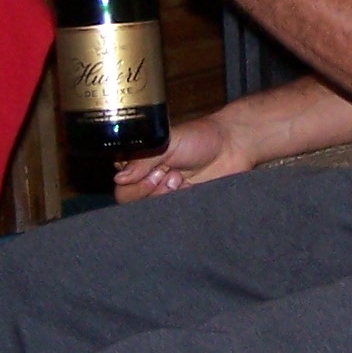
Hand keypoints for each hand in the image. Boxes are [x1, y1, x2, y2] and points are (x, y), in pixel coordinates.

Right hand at [113, 115, 254, 200]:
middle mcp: (146, 176)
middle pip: (126, 196)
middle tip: (163, 174)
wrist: (233, 148)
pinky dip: (175, 203)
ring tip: (179, 179)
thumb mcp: (169, 141)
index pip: (118, 176)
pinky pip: (166, 215)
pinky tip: (187, 188)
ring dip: (161, 195)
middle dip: (144, 188)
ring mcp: (162, 192)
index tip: (149, 169)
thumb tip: (119, 179)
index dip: (128, 178)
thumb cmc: (201, 137)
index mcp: (140, 157)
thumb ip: (143, 160)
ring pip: (145, 208)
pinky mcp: (178, 204)